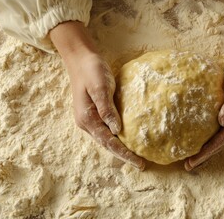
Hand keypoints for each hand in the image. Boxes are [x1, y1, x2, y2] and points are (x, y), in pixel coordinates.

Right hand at [50, 21, 144, 169]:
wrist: (82, 58)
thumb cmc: (91, 70)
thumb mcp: (100, 88)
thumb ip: (107, 109)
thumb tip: (117, 131)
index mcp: (87, 119)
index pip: (108, 142)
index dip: (123, 153)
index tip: (138, 162)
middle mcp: (88, 123)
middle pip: (108, 144)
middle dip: (124, 155)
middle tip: (141, 165)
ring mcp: (91, 118)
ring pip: (108, 138)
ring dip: (122, 148)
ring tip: (137, 157)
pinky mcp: (97, 112)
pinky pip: (108, 129)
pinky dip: (118, 137)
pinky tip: (128, 139)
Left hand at [185, 21, 223, 170]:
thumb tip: (223, 123)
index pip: (223, 139)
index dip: (207, 151)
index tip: (192, 161)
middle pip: (222, 141)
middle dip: (205, 153)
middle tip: (187, 165)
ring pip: (220, 134)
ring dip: (207, 145)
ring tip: (191, 155)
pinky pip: (218, 123)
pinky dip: (208, 131)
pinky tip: (198, 133)